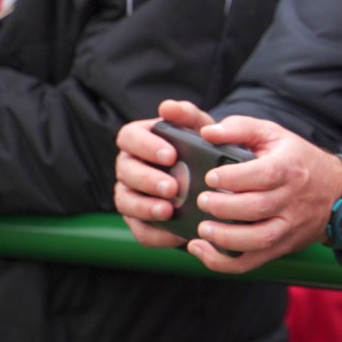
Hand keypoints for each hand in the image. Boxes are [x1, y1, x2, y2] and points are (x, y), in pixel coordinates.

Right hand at [113, 110, 189, 249]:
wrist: (215, 180)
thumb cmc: (203, 148)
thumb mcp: (200, 129)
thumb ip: (187, 115)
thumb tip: (168, 107)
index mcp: (140, 139)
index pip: (129, 137)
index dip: (146, 146)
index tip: (170, 155)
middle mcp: (130, 166)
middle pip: (126, 171)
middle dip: (148, 180)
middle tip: (173, 187)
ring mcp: (131, 194)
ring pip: (126, 202)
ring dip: (145, 207)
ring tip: (168, 211)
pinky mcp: (139, 221)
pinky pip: (140, 231)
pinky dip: (156, 234)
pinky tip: (176, 233)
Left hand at [151, 100, 341, 274]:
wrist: (335, 190)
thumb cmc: (297, 160)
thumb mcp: (274, 134)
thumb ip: (240, 128)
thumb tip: (207, 132)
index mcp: (289, 168)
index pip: (264, 174)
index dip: (233, 177)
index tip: (211, 176)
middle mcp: (292, 199)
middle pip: (257, 208)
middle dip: (224, 207)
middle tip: (203, 200)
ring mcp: (288, 226)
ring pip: (258, 239)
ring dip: (225, 238)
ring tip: (202, 228)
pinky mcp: (281, 246)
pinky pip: (252, 262)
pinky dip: (225, 263)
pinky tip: (203, 250)